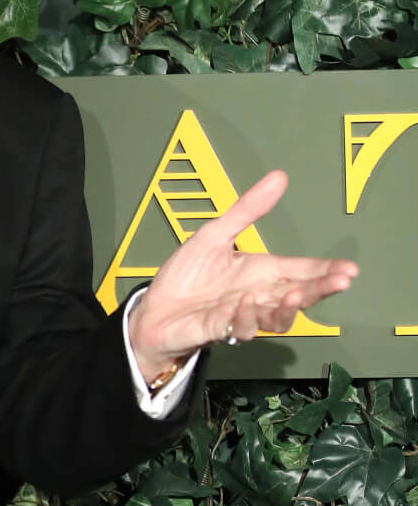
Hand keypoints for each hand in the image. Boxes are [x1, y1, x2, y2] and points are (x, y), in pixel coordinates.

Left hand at [127, 169, 358, 382]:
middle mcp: (257, 295)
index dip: (324, 271)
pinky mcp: (218, 329)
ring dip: (287, 308)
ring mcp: (240, 315)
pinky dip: (245, 316)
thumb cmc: (187, 275)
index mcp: (259, 272)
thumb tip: (279, 177)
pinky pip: (240, 327)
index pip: (299, 270)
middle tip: (341, 281)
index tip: (350, 269)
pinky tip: (245, 301)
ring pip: (276, 317)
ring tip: (296, 294)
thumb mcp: (215, 234)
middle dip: (319, 289)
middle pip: (297, 295)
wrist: (154, 308)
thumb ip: (247, 210)